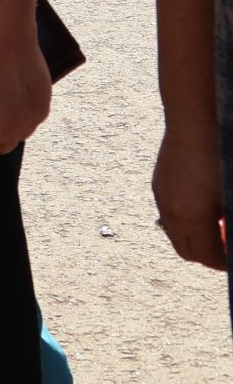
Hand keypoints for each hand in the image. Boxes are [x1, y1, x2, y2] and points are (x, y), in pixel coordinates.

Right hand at [153, 117, 227, 269]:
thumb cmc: (220, 155)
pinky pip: (170, 214)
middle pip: (186, 251)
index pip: (206, 257)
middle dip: (208, 254)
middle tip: (226, 246)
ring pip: (175, 233)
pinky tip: (202, 206)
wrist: (194, 121)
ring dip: (195, 237)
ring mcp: (162, 197)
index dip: (223, 262)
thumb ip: (229, 223)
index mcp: (192, 218)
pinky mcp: (159, 184)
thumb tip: (229, 235)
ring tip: (216, 225)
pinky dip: (186, 221)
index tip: (232, 257)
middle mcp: (172, 211)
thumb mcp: (230, 196)